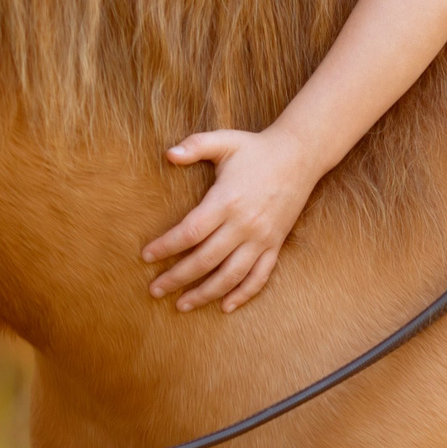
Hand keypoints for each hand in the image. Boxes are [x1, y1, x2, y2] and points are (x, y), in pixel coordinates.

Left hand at [140, 127, 322, 310]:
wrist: (300, 156)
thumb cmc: (256, 148)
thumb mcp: (224, 141)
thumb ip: (195, 146)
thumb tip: (168, 155)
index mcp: (226, 200)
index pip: (189, 232)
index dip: (165, 247)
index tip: (146, 257)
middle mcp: (244, 224)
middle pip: (204, 260)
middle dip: (176, 278)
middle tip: (154, 290)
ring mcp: (262, 238)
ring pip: (230, 276)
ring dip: (204, 294)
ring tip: (182, 305)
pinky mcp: (275, 245)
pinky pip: (259, 277)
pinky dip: (243, 295)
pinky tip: (224, 306)